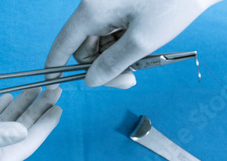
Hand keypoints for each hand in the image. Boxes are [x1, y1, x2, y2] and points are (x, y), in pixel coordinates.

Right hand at [0, 88, 61, 160]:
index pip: (23, 145)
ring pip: (2, 126)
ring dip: (18, 108)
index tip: (57, 108)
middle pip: (16, 133)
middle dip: (35, 113)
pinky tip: (6, 99)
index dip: (42, 127)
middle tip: (52, 91)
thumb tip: (22, 131)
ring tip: (34, 90)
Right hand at [46, 0, 220, 88]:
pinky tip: (140, 50)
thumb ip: (112, 65)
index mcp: (93, 10)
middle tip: (129, 79)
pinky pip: (111, 35)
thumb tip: (91, 81)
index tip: (51, 85)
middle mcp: (95, 6)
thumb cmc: (175, 0)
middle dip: (103, 67)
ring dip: (115, 59)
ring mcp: (108, 6)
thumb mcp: (142, 41)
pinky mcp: (120, 7)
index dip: (56, 67)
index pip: (63, 44)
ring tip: (141, 63)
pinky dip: (123, 47)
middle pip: (85, 48)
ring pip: (99, 44)